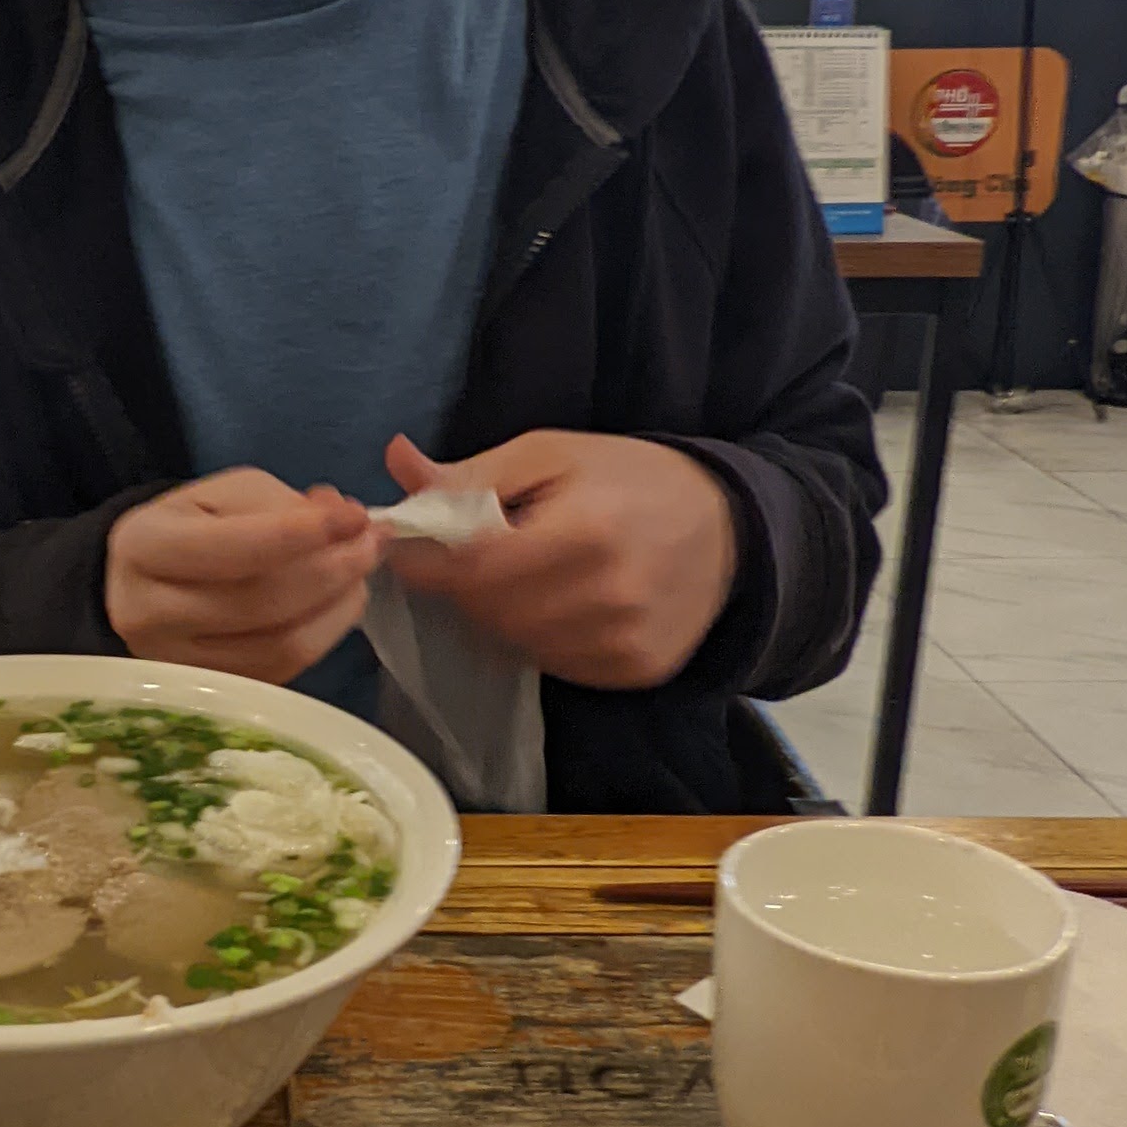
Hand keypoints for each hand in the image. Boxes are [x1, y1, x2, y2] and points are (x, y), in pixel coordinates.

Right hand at [106, 467, 378, 684]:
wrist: (147, 582)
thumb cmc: (192, 527)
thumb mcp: (226, 493)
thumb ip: (283, 504)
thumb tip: (347, 521)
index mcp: (143, 545)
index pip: (231, 548)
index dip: (301, 534)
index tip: (354, 516)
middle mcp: (148, 612)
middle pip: (260, 602)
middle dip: (332, 569)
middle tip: (372, 542)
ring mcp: (179, 663)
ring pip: (279, 644)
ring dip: (338, 606)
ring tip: (362, 570)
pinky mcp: (214, 691)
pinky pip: (285, 669)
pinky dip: (326, 633)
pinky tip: (341, 603)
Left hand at [377, 430, 741, 688]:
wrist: (731, 529)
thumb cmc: (633, 478)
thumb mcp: (552, 455)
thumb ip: (472, 473)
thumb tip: (395, 466)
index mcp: (585, 532)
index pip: (473, 566)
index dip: (428, 559)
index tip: (410, 544)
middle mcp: (606, 598)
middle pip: (487, 610)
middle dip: (465, 583)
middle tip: (479, 552)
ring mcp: (622, 643)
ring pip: (514, 642)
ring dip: (500, 612)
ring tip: (529, 572)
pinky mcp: (633, 671)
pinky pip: (552, 663)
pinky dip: (539, 636)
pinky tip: (563, 601)